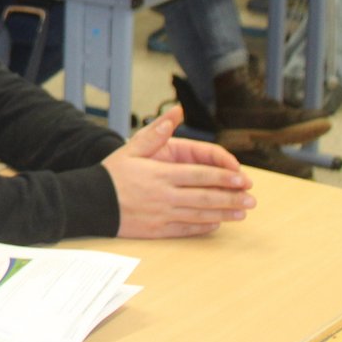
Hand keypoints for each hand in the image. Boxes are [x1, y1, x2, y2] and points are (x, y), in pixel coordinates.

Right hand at [102, 106, 254, 238]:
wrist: (90, 202)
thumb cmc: (111, 174)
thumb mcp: (131, 148)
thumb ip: (156, 132)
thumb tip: (176, 112)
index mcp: (160, 174)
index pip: (199, 175)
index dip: (223, 177)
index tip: (242, 178)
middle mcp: (164, 195)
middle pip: (205, 197)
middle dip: (231, 197)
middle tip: (251, 198)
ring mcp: (162, 214)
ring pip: (200, 214)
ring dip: (224, 213)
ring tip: (242, 212)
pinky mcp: (158, 230)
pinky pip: (186, 229)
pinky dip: (204, 227)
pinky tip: (217, 223)